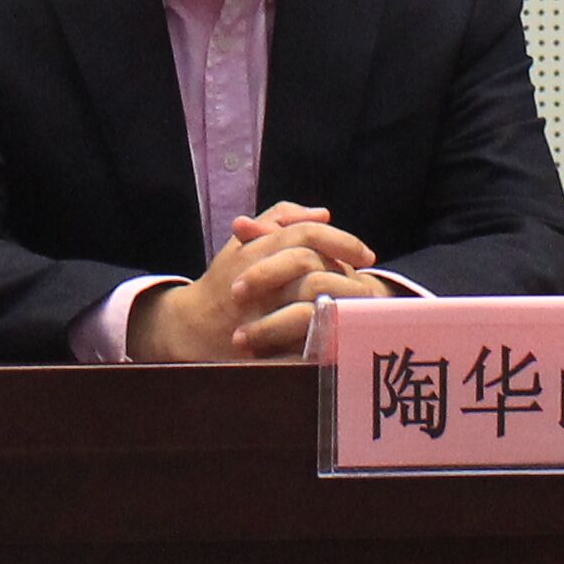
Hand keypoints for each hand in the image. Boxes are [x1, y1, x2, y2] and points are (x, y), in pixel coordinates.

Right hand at [129, 204, 390, 362]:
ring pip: (310, 304)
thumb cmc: (224, 280)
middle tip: (373, 286)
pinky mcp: (262, 349)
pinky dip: (325, 341)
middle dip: (348, 276)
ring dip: (342, 307)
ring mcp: (258, 315)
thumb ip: (279, 219)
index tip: (367, 255)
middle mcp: (258, 281)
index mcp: (256, 251)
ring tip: (364, 311)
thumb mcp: (244, 242)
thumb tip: (323, 213)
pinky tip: (346, 339)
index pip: (306, 234)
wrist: (191, 328)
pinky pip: (301, 345)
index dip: (341, 241)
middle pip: (312, 266)